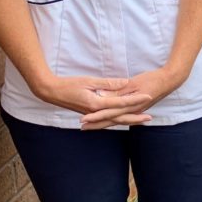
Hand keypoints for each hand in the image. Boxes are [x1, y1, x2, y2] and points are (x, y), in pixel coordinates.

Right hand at [35, 75, 154, 128]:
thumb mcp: (89, 81)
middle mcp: (96, 113)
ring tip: (141, 120)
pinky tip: (123, 120)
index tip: (148, 96)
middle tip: (150, 118)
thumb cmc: (68, 84)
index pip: (121, 103)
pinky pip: (107, 119)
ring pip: (114, 120)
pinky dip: (117, 120)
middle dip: (136, 118)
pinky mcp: (91, 114)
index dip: (136, 99)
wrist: (51, 92)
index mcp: (96, 104)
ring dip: (128, 120)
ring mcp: (93, 115)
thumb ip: (108, 83)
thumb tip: (125, 82)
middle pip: (120, 117)